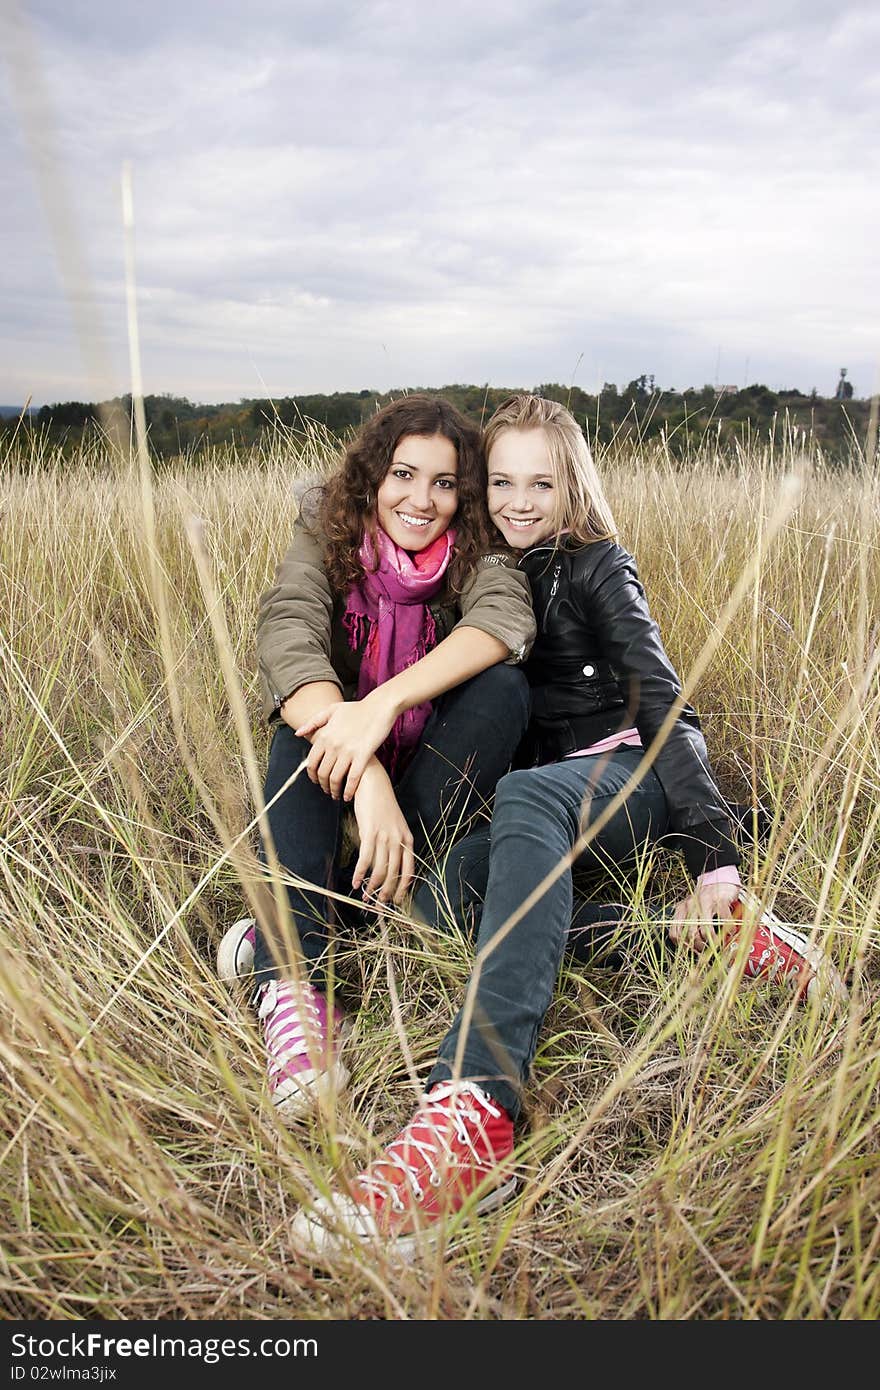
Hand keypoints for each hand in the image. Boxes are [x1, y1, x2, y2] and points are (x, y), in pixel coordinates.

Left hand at [295, 691, 397, 799]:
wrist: (379, 707)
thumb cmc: (357, 708)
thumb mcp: (331, 710)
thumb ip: (313, 722)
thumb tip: (298, 734)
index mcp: (325, 736)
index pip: (312, 762)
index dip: (312, 775)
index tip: (315, 780)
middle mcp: (333, 745)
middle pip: (322, 773)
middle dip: (323, 785)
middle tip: (326, 789)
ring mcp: (348, 751)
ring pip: (335, 778)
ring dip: (334, 790)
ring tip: (336, 794)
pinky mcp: (363, 756)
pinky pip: (353, 779)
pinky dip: (349, 790)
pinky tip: (348, 796)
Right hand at [351, 763, 415, 905]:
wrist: (373, 784)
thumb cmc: (381, 806)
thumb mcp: (393, 826)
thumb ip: (392, 845)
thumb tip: (384, 866)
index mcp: (408, 840)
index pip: (409, 871)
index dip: (402, 888)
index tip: (396, 901)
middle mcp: (399, 840)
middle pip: (394, 875)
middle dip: (386, 893)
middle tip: (378, 906)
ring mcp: (385, 837)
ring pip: (380, 870)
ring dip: (372, 887)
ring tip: (364, 897)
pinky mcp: (370, 833)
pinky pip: (365, 860)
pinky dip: (360, 874)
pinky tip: (355, 883)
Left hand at [668, 884, 738, 953]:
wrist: (719, 877)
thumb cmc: (707, 898)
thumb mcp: (694, 910)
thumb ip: (690, 925)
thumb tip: (694, 949)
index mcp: (681, 910)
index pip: (675, 934)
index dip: (684, 947)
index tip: (694, 953)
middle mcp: (690, 906)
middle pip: (690, 934)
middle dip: (700, 947)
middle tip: (708, 951)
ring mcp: (704, 902)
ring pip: (705, 930)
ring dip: (714, 941)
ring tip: (720, 944)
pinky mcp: (719, 900)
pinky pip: (724, 921)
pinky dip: (729, 930)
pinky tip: (731, 932)